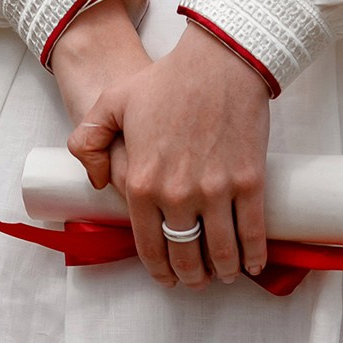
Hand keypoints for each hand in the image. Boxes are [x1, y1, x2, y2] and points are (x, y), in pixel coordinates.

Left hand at [48, 0, 268, 286]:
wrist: (218, 62)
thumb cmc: (165, 81)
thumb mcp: (110, 104)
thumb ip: (88, 141)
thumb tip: (96, 183)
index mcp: (141, 182)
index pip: (147, 243)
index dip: (158, 268)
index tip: (166, 277)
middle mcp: (176, 194)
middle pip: (184, 253)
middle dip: (190, 275)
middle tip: (195, 280)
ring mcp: (215, 190)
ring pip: (221, 249)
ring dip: (222, 270)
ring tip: (222, 274)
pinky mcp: (249, 181)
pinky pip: (253, 231)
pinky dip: (254, 254)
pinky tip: (252, 265)